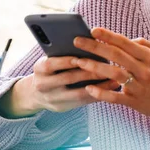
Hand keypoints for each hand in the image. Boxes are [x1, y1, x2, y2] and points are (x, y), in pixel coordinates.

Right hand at [0, 56, 119, 118]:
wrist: (35, 93)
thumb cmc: (51, 69)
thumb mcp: (50, 60)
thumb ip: (63, 53)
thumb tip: (88, 41)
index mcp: (39, 68)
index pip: (51, 64)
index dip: (67, 61)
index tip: (82, 56)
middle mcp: (43, 85)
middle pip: (68, 78)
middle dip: (89, 73)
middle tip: (108, 67)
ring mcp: (52, 98)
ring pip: (78, 93)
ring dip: (98, 86)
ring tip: (114, 79)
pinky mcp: (62, 107)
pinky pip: (82, 102)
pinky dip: (97, 95)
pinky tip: (110, 89)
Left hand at [72, 28, 149, 128]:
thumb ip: (145, 45)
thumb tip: (126, 39)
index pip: (126, 43)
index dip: (109, 36)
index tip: (93, 30)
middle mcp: (144, 70)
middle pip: (116, 56)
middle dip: (95, 47)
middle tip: (77, 41)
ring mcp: (139, 87)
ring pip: (113, 74)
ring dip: (94, 67)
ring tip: (78, 61)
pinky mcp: (135, 102)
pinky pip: (115, 97)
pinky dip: (101, 93)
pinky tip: (89, 88)